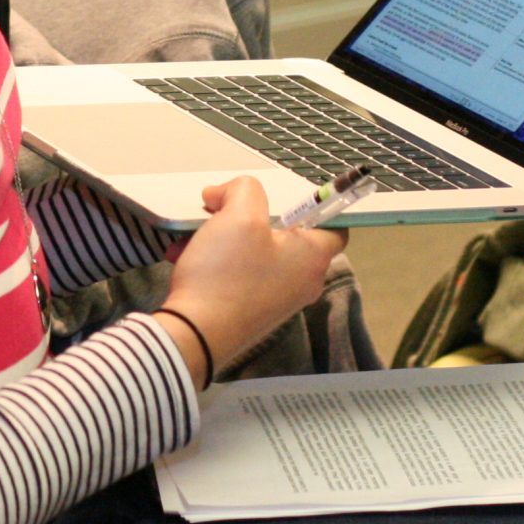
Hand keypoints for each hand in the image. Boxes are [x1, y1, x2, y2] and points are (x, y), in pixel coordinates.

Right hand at [153, 177, 345, 383]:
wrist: (194, 334)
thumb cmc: (226, 275)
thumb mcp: (239, 215)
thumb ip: (245, 189)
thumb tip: (228, 194)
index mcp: (313, 257)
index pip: (334, 224)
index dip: (312, 204)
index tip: (282, 195)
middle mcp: (302, 281)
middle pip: (284, 234)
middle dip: (248, 217)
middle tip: (223, 209)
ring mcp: (277, 300)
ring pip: (256, 252)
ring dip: (225, 237)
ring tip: (197, 235)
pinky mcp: (252, 311)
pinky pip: (241, 273)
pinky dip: (218, 261)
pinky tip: (188, 258)